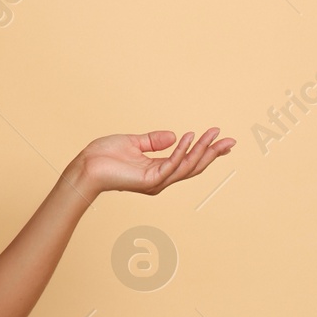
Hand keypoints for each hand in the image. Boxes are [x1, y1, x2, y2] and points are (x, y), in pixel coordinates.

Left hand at [72, 128, 234, 197]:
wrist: (86, 166)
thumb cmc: (104, 156)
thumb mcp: (133, 142)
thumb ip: (154, 141)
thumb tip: (175, 135)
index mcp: (158, 170)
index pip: (188, 161)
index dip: (206, 151)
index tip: (222, 141)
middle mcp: (161, 179)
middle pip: (194, 166)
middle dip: (213, 153)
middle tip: (230, 140)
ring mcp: (156, 181)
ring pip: (187, 167)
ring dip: (202, 150)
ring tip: (213, 134)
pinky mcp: (149, 180)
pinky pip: (171, 165)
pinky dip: (182, 150)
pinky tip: (189, 137)